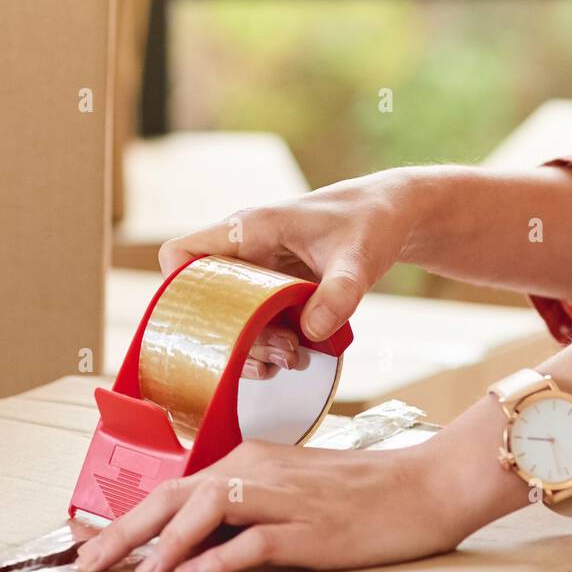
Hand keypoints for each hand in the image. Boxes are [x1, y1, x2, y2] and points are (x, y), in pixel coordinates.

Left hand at [74, 437, 469, 571]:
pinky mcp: (312, 526)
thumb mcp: (293, 492)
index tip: (91, 548)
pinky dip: (218, 557)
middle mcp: (262, 470)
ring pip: (209, 508)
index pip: (175, 487)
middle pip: (177, 494)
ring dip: (166, 542)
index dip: (127, 518)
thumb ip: (244, 508)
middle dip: (124, 530)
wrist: (425, 485)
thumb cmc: (362, 493)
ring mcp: (287, 496)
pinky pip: (256, 539)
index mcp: (253, 459)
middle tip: (87, 564)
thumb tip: (188, 544)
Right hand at [158, 168, 428, 370]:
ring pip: (230, 319)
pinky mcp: (277, 292)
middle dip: (233, 336)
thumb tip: (310, 333)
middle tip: (278, 351)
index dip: (179, 290)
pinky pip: (256, 324)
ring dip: (253, 346)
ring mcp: (260, 274)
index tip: (211, 323)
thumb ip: (340, 292)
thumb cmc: (372, 220)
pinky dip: (270, 344)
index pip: (182, 254)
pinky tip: (295, 356)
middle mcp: (246, 252)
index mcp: (252, 229)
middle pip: (206, 303)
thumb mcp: (360, 256)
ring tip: (292, 357)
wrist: (393, 215)